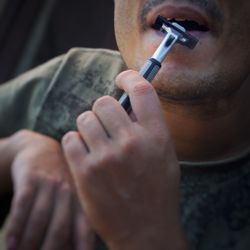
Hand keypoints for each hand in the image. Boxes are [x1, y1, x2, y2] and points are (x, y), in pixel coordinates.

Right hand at [4, 130, 94, 249]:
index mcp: (83, 201)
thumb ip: (74, 222)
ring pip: (40, 217)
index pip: (85, 232)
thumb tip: (74, 249)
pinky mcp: (32, 177)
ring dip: (29, 242)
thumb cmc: (60, 182)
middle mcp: (69, 192)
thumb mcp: (74, 197)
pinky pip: (23, 203)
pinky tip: (10, 242)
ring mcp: (51, 183)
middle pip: (60, 228)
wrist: (44, 150)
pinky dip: (16, 225)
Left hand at [62, 70, 186, 249]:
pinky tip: (86, 153)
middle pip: (105, 102)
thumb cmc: (157, 191)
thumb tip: (129, 104)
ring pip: (85, 118)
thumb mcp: (165, 155)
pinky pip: (70, 138)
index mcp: (156, 136)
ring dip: (90, 126)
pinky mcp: (85, 171)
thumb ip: (149, 127)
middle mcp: (131, 142)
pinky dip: (76, 142)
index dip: (129, 77)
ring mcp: (106, 157)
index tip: (122, 79)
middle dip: (104, 109)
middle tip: (107, 123)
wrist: (145, 230)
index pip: (142, 90)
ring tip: (97, 141)